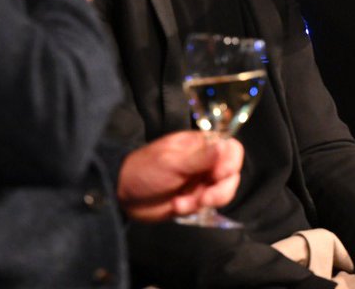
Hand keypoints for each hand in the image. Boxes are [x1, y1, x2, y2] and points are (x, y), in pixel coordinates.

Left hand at [117, 131, 243, 222]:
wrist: (122, 195)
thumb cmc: (144, 170)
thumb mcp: (172, 162)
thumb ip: (201, 157)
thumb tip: (226, 145)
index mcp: (202, 145)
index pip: (232, 149)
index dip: (230, 163)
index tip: (217, 175)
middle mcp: (207, 162)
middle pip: (232, 174)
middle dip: (220, 190)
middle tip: (203, 199)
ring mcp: (202, 181)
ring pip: (224, 192)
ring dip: (206, 201)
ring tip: (182, 204)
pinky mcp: (196, 199)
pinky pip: (209, 207)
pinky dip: (194, 209)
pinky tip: (177, 206)